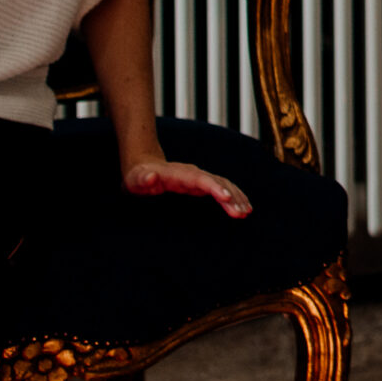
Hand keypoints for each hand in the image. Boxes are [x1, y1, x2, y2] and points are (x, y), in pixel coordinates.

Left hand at [124, 158, 252, 218]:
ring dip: (236, 197)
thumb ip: (142, 178)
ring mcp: (199, 178)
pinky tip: (243, 207)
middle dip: (231, 196)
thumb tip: (150, 176)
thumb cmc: (138, 177)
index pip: (200, 179)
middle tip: (241, 213)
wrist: (143, 167)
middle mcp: (193, 174)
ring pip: (223, 185)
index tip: (226, 198)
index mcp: (178, 174)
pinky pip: (223, 188)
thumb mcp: (135, 179)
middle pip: (217, 182)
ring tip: (246, 212)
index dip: (214, 187)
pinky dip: (234, 197)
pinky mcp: (202, 184)